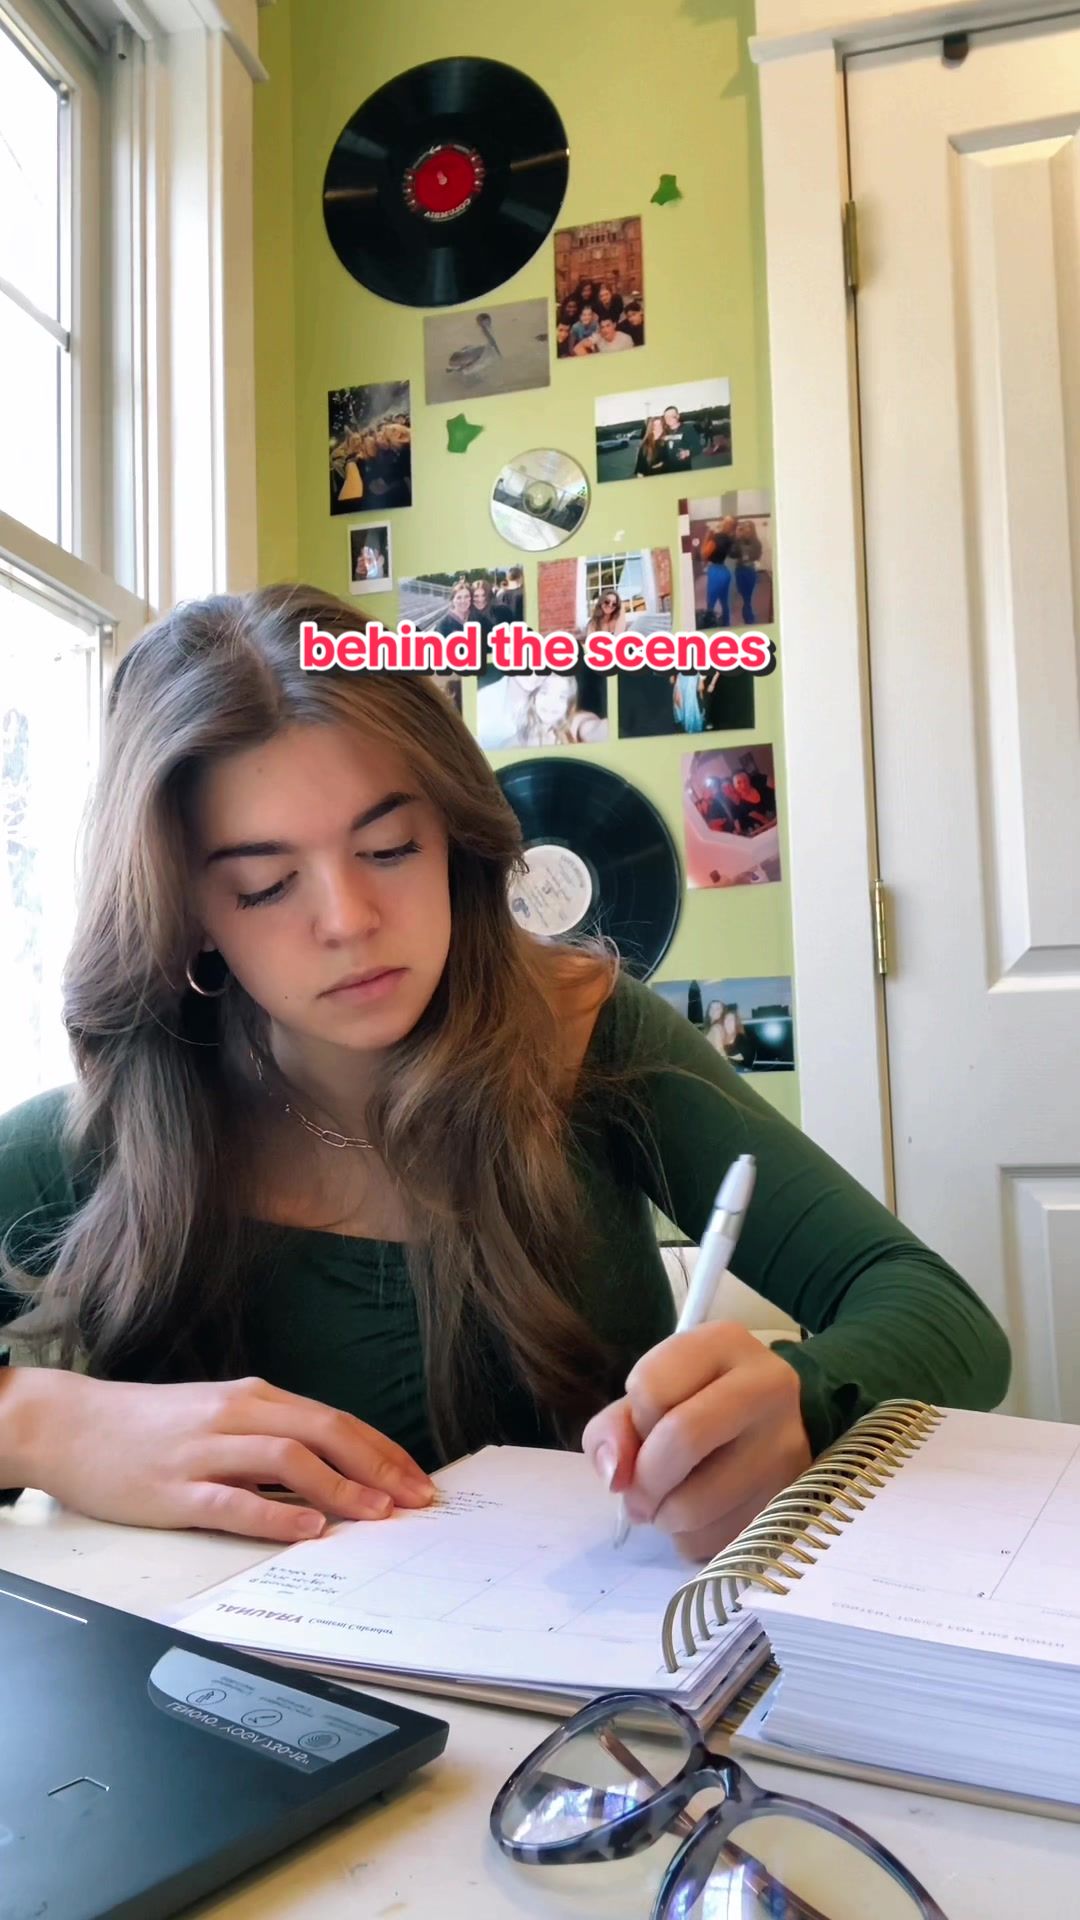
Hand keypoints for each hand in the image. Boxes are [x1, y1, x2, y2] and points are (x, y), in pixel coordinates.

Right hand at [20, 1370, 434, 1542]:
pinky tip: (308, 1526)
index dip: (382, 1450)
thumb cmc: (150, 1426)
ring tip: (377, 1514)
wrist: (72, 1424)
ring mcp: (206, 1451)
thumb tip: (332, 1467)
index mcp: (253, 1399)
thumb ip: (270, 1435)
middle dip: (379, 1466)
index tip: (418, 1480)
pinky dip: (276, 1513)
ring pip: (288, 1458)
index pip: (335, 1419)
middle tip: (416, 1500)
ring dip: (340, 1486)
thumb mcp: (219, 1417)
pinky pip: (234, 1499)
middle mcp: (236, 1416)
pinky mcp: (175, 1489)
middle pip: (325, 1430)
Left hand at [582, 1324, 810, 1561]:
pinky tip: (701, 1518)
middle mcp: (767, 1384)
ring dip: (665, 1518)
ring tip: (668, 1505)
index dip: (635, 1420)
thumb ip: (613, 1428)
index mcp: (724, 1343)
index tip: (645, 1429)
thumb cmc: (699, 1404)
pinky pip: (720, 1540)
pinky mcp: (792, 1499)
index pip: (650, 1386)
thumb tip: (615, 1476)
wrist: (774, 1425)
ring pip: (697, 1504)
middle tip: (637, 1497)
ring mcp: (787, 1445)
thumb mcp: (651, 1395)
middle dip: (644, 1481)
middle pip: (682, 1439)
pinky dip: (695, 1540)